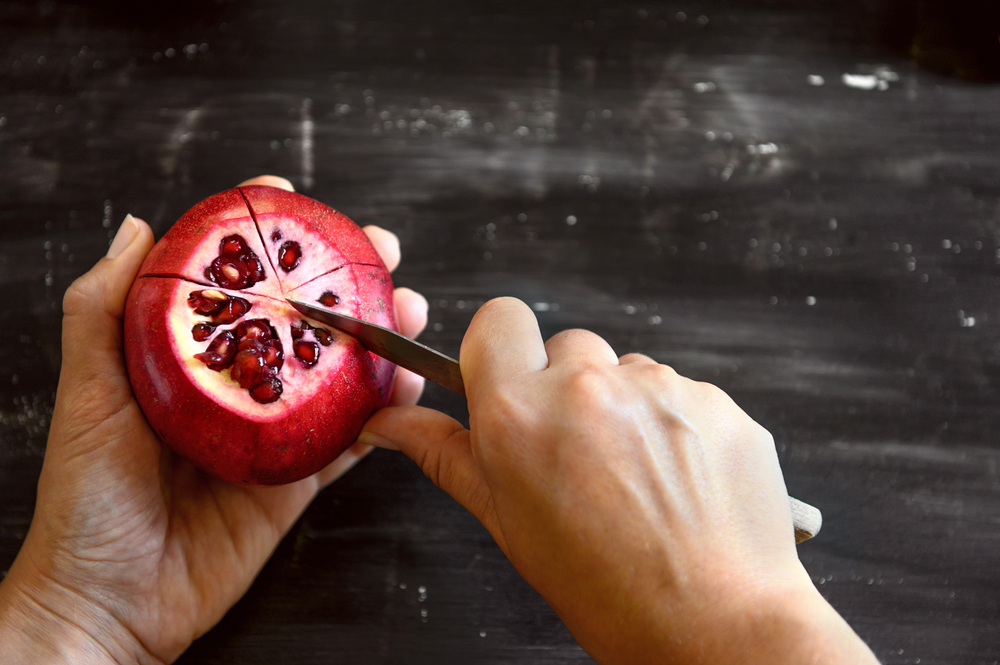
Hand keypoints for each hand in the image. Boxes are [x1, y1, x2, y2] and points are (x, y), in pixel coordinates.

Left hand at [0, 176, 427, 662]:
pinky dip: (387, 413)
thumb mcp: (88, 396)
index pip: (230, 280)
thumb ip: (101, 313)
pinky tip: (410, 385)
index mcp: (184, 360)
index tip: (293, 199)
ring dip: (380, 337)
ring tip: (408, 309)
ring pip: (338, 373)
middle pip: (300, 317)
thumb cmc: (85, 502)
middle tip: (379, 252)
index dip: (263, 234)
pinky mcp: (298, 482)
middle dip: (345, 278)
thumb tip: (136, 228)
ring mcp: (272, 433)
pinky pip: (351, 442)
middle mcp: (234, 387)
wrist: (113, 604)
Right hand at [360, 297, 878, 664]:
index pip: (498, 319)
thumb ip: (447, 454)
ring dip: (625, 407)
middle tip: (580, 454)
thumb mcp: (506, 522)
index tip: (513, 382)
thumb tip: (391, 422)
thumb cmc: (605, 588)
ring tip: (636, 477)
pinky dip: (676, 424)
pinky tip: (678, 479)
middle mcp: (587, 385)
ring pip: (627, 371)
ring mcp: (659, 387)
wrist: (712, 625)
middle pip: (567, 346)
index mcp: (519, 413)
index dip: (503, 349)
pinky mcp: (714, 399)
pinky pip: (681, 392)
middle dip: (567, 388)